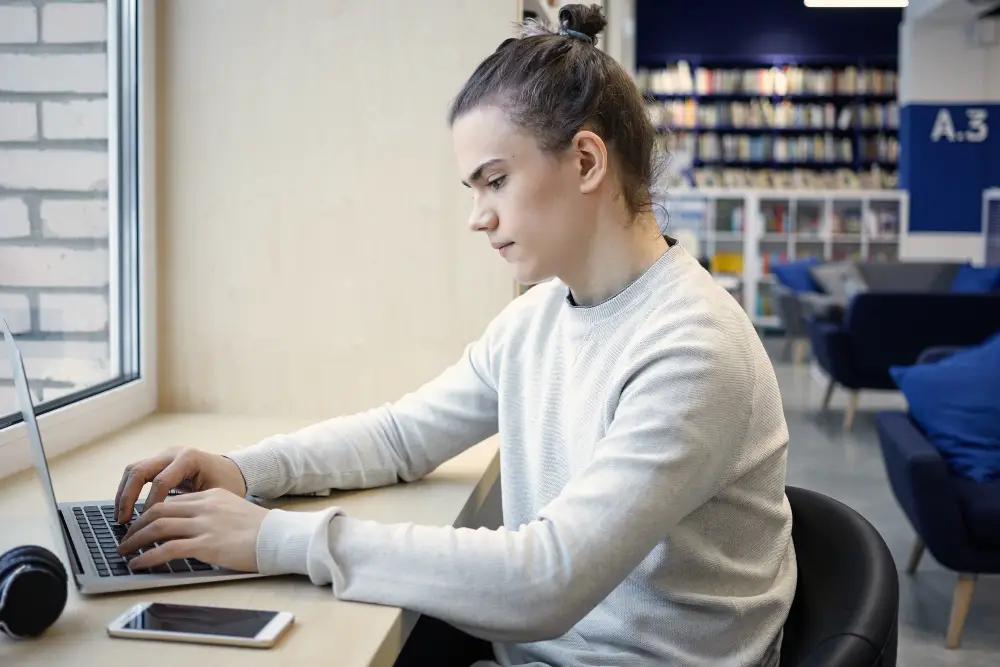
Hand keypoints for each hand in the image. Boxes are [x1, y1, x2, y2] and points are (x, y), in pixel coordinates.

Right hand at [114, 447, 247, 523]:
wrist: (234, 470)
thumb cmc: (229, 484)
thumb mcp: (216, 496)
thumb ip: (194, 508)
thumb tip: (169, 530)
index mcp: (189, 458)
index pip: (161, 481)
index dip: (151, 504)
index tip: (147, 524)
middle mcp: (174, 453)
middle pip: (139, 470)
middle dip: (127, 497)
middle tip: (123, 521)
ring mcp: (165, 455)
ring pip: (133, 470)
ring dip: (123, 493)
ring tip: (120, 517)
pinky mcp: (160, 462)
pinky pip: (138, 473)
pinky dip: (128, 490)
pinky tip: (127, 510)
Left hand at [117, 488, 267, 571]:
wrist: (280, 537)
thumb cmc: (263, 530)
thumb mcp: (235, 511)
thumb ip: (214, 514)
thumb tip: (193, 529)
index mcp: (212, 496)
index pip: (172, 500)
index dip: (150, 513)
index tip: (140, 524)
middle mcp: (205, 506)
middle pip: (158, 510)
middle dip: (136, 524)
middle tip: (125, 538)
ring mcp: (205, 524)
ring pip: (158, 527)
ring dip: (135, 540)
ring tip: (124, 552)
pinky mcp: (206, 544)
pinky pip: (167, 549)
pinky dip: (147, 557)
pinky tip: (138, 564)